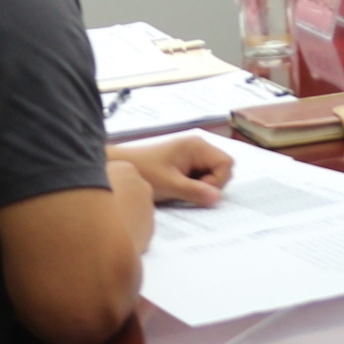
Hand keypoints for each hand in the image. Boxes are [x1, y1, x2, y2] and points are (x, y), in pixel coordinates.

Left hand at [108, 132, 232, 206]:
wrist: (118, 166)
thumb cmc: (143, 171)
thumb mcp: (169, 185)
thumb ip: (194, 191)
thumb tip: (217, 198)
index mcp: (197, 146)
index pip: (225, 163)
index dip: (217, 181)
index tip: (198, 190)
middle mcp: (197, 147)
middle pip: (221, 168)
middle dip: (210, 184)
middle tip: (188, 191)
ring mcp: (191, 155)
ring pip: (211, 174)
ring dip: (201, 186)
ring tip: (180, 189)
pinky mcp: (184, 163)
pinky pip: (200, 176)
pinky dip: (193, 185)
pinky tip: (177, 188)